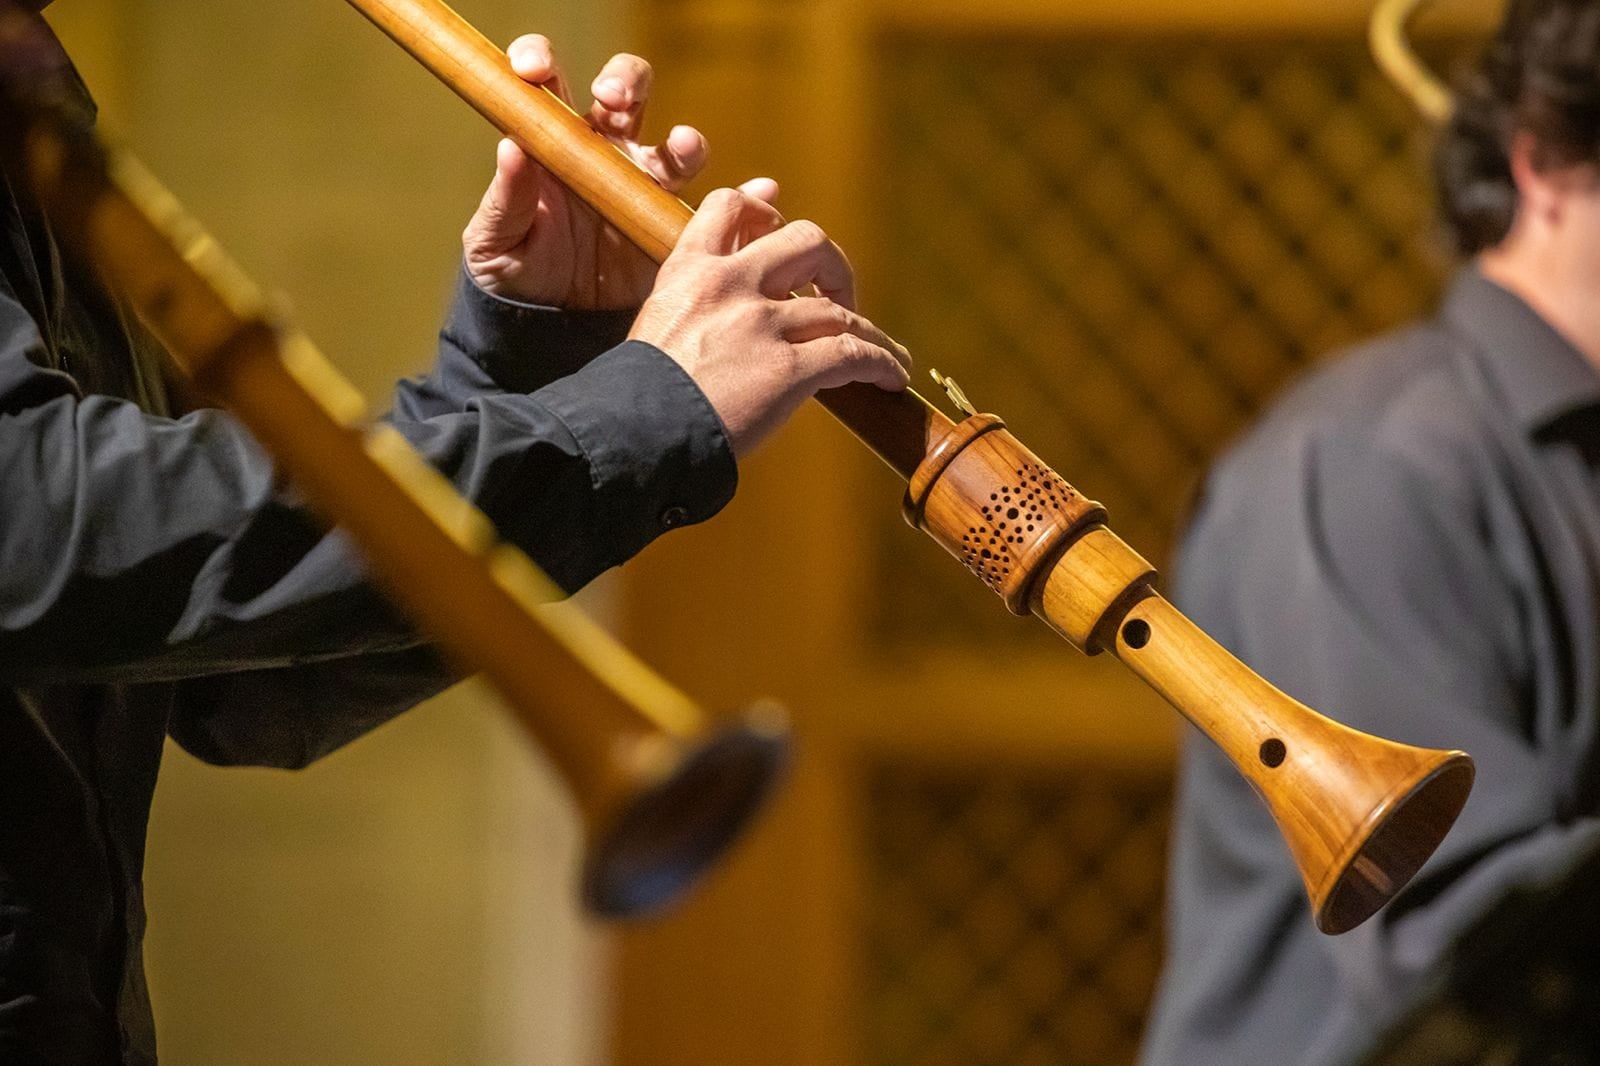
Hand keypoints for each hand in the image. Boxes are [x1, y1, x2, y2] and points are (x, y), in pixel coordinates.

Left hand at [463, 36, 775, 308]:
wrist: (550, 329)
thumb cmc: (513, 275)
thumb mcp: (493, 242)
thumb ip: (504, 197)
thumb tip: (511, 147)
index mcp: (555, 140)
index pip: (550, 82)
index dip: (542, 60)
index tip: (535, 69)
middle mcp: (605, 151)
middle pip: (627, 93)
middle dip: (625, 83)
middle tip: (615, 101)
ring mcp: (645, 186)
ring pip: (676, 146)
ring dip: (686, 142)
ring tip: (685, 149)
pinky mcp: (672, 225)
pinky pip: (718, 206)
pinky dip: (746, 198)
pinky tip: (759, 194)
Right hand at [629, 189, 911, 456]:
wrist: (632, 435)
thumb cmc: (639, 392)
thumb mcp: (656, 321)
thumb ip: (689, 294)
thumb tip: (719, 282)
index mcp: (689, 270)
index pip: (730, 208)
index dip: (764, 209)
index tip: (779, 218)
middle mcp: (729, 286)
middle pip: (807, 241)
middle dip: (833, 266)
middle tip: (835, 295)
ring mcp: (760, 326)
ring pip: (838, 309)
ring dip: (869, 330)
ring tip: (884, 352)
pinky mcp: (787, 371)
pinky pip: (852, 354)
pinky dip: (881, 363)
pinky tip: (891, 379)